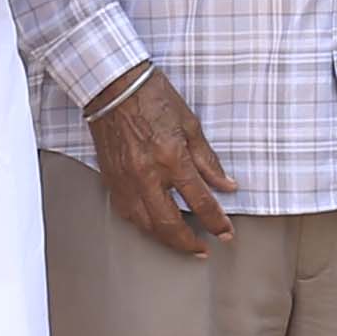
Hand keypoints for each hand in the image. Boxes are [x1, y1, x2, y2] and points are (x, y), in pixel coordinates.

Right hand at [88, 67, 235, 254]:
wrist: (112, 86)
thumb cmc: (151, 96)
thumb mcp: (190, 124)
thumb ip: (207, 160)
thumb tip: (225, 184)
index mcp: (171, 157)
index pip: (199, 201)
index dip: (216, 221)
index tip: (225, 232)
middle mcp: (147, 174)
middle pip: (169, 223)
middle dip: (189, 243)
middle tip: (203, 250)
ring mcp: (126, 179)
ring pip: (145, 224)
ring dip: (165, 239)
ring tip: (180, 243)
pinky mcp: (111, 179)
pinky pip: (127, 213)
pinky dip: (143, 225)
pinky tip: (153, 226)